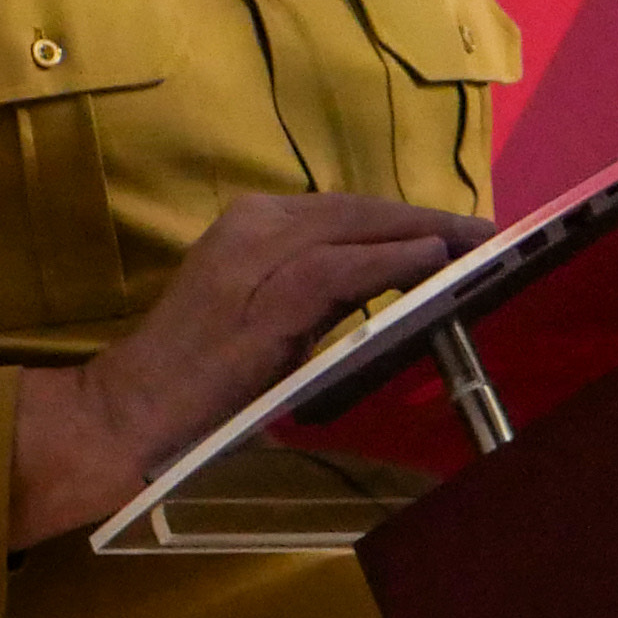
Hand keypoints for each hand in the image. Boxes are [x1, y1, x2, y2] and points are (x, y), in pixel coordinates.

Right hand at [8, 192, 491, 549]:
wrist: (133, 408)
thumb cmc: (197, 372)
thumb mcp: (264, 312)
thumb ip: (316, 288)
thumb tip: (389, 280)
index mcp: (251, 222)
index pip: (344, 210)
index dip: (403, 217)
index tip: (455, 229)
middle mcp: (253, 223)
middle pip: (358, 209)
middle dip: (425, 218)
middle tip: (484, 232)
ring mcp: (256, 254)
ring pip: (355, 228)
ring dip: (422, 235)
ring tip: (473, 245)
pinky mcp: (264, 296)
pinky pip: (341, 268)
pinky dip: (391, 262)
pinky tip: (429, 263)